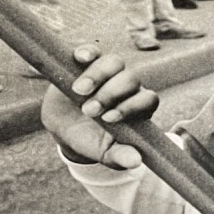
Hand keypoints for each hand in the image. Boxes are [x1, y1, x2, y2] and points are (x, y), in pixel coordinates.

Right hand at [41, 45, 158, 168]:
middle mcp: (127, 86)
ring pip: (114, 62)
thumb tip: (135, 163)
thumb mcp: (102, 152)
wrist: (64, 128)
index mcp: (137, 106)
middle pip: (131, 79)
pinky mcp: (88, 62)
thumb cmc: (90, 140)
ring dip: (98, 75)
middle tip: (89, 110)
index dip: (132, 106)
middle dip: (111, 94)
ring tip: (80, 91)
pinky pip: (94, 50)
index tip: (109, 119)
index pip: (148, 99)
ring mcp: (108, 72)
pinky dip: (88, 52)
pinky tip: (80, 58)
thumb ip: (119, 156)